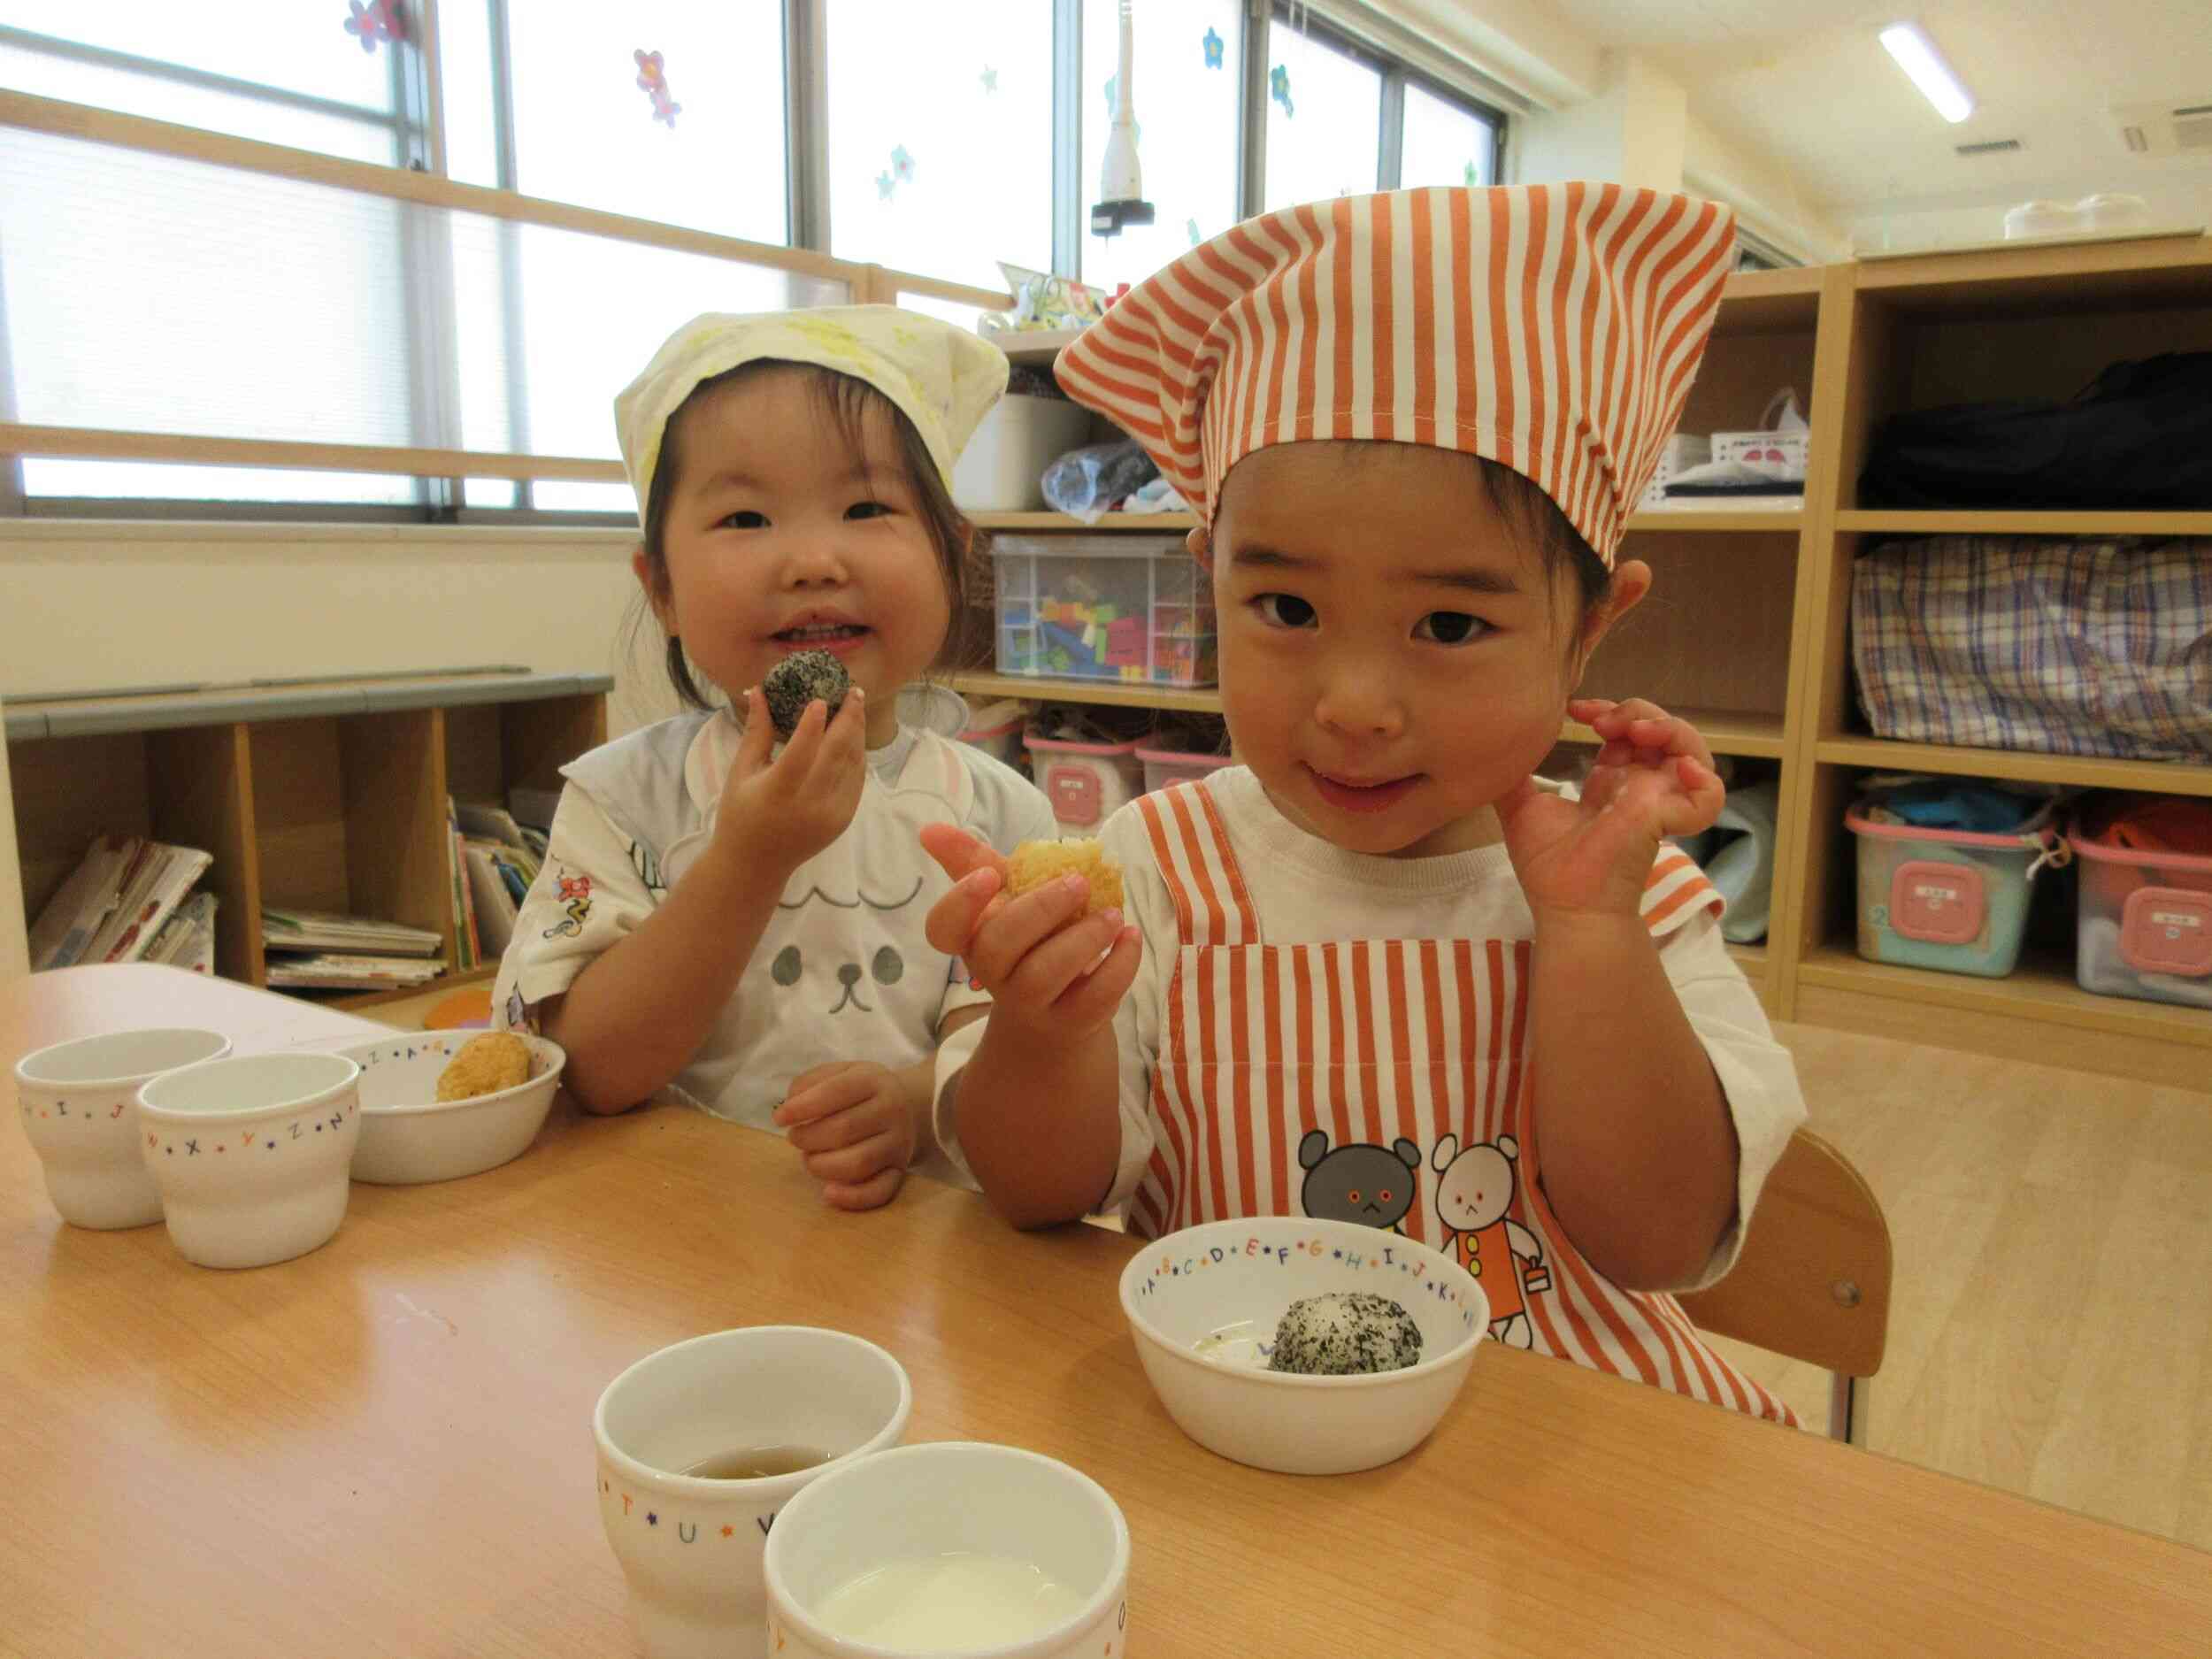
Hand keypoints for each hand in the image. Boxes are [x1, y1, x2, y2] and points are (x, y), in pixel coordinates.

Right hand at [713, 686, 867, 876]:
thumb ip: (755, 731)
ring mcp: (831, 814)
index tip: (821, 697)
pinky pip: (856, 781)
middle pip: (837, 753)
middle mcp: (809, 804)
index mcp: (778, 792)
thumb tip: (758, 689)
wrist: (756, 864)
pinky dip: (857, 756)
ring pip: (853, 764)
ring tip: (856, 707)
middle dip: (849, 718)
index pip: (801, 752)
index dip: (812, 724)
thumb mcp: (741, 772)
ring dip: (857, 733)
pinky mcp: (843, 820)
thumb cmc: (740, 814)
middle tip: (852, 691)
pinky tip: (854, 736)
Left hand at [773, 1060, 916, 1209]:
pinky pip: (879, 1192)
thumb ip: (809, 1083)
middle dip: (808, 1138)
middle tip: (796, 1137)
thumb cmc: (860, 1092)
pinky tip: (828, 1193)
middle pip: (843, 1130)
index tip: (779, 1119)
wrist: (906, 1107)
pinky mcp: (899, 1171)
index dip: (803, 1107)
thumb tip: (789, 1108)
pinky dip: (851, 1198)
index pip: (837, 1092)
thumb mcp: (838, 1072)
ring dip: (822, 1165)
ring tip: (809, 1157)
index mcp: (873, 1080)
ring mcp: (898, 1144)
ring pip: (858, 1163)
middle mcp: (892, 1111)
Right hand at [920, 824, 1139, 1047]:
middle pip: (998, 946)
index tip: (990, 875)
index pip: (942, 929)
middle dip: (1039, 909)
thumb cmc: (1027, 941)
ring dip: (1084, 938)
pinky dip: (1120, 964)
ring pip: (1045, 974)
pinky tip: (1131, 937)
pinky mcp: (1071, 1022)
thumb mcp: (1006, 899)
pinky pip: (1094, 998)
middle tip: (1079, 882)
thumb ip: (973, 862)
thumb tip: (929, 829)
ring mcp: (1030, 1003)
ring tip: (1114, 915)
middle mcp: (993, 973)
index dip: (960, 903)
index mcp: (972, 938)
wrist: (1055, 1013)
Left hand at [1497, 698, 1724, 920]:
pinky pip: (1711, 796)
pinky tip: (1677, 768)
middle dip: (1638, 711)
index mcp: (1611, 781)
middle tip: (1603, 722)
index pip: (1625, 732)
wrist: (1565, 906)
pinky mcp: (1670, 818)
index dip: (1609, 711)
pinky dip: (1704, 779)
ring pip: (1692, 751)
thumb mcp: (1521, 808)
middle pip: (1661, 732)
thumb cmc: (1548, 866)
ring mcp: (1659, 801)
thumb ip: (1512, 778)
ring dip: (1670, 729)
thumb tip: (1488, 750)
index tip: (1577, 709)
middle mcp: (1639, 787)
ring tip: (1637, 732)